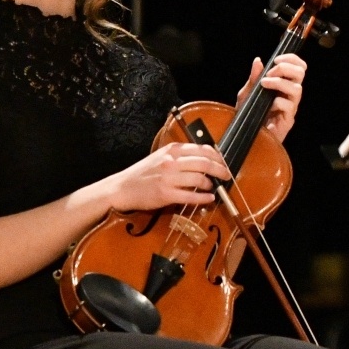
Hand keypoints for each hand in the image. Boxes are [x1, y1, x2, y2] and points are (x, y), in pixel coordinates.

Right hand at [106, 142, 231, 211]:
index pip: (202, 149)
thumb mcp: (161, 156)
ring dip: (211, 184)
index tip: (223, 162)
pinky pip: (191, 196)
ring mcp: (168, 178)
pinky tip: (209, 198)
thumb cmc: (144, 173)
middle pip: (204, 163)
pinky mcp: (166, 194)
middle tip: (226, 175)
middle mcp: (171, 162)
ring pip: (199, 179)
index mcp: (171, 150)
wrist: (122, 188)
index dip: (217, 156)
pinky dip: (203, 198)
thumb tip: (205, 158)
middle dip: (220, 170)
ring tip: (213, 187)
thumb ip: (181, 156)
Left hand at [237, 53, 306, 141]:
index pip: (297, 67)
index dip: (291, 59)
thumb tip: (258, 61)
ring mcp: (290, 107)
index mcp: (283, 86)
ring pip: (297, 89)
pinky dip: (278, 102)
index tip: (276, 59)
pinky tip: (268, 105)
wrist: (245, 136)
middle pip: (301, 74)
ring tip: (264, 84)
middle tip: (270, 72)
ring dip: (280, 83)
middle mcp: (290, 95)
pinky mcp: (288, 120)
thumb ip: (253, 78)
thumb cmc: (248, 115)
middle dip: (285, 68)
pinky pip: (289, 106)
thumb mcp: (247, 93)